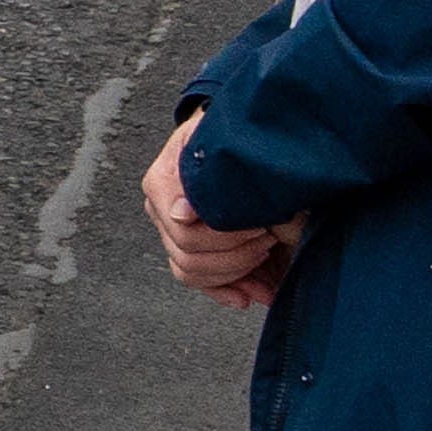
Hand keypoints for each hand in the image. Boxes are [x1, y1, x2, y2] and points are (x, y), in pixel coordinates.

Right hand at [144, 118, 298, 305]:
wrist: (249, 140)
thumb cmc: (238, 137)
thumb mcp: (226, 141)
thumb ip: (210, 170)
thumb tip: (182, 214)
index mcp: (164, 181)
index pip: (185, 231)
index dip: (225, 236)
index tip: (260, 225)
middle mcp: (163, 210)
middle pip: (187, 256)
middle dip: (237, 253)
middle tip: (269, 235)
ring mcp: (173, 232)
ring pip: (191, 273)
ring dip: (236, 272)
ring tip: (267, 256)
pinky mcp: (191, 250)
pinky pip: (200, 282)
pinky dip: (227, 290)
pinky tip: (251, 293)